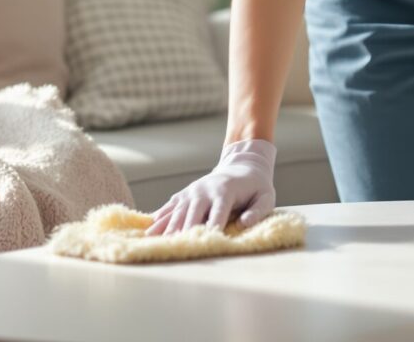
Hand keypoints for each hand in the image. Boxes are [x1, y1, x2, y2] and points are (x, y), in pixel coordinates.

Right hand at [143, 138, 276, 235]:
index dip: (212, 227)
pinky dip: (159, 220)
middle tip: (176, 248)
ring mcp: (192, 192)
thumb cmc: (256, 187)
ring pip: (177, 211)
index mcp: (225, 192)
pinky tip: (148, 232)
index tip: (206, 241)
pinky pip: (169, 208)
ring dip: (167, 227)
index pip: (217, 213)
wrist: (242, 165)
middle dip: (185, 230)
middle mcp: (204, 191)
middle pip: (192, 213)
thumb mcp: (265, 197)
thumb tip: (244, 224)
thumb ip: (257, 211)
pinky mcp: (184, 194)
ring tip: (156, 243)